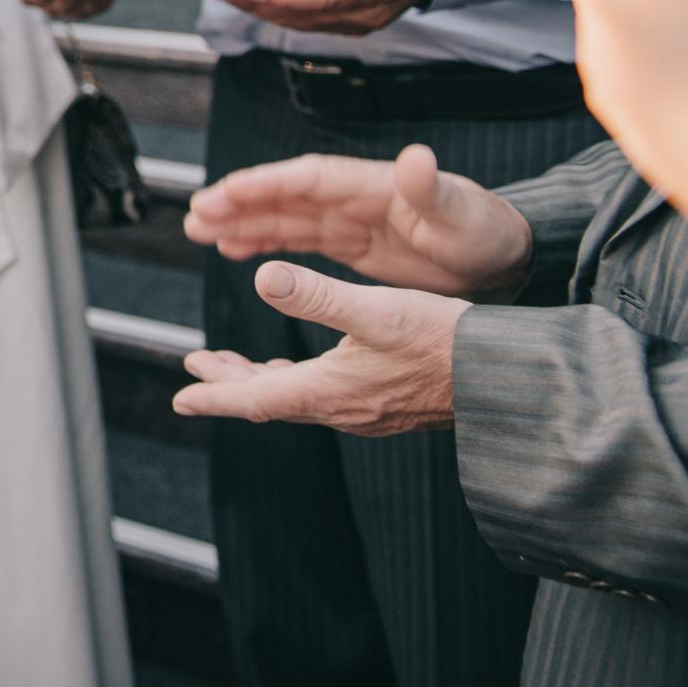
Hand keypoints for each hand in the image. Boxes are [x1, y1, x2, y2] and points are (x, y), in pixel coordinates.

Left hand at [172, 262, 465, 435]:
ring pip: (297, 397)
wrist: (507, 378)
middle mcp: (343, 408)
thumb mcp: (377, 309)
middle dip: (229, 383)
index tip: (180, 399)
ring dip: (261, 381)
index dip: (215, 397)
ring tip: (234, 367)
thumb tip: (263, 277)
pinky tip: (305, 368)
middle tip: (197, 367)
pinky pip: (325, 396)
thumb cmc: (446, 341)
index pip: (255, 398)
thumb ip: (316, 294)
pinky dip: (298, 380)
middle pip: (269, 399)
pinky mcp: (387, 404)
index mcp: (330, 390)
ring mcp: (366, 410)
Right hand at [183, 144, 532, 298]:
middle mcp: (350, 196)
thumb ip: (432, 188)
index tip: (228, 192)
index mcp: (371, 184)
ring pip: (280, 216)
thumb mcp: (462, 213)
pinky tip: (232, 248)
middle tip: (196, 214)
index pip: (307, 178)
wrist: (503, 255)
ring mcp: (346, 219)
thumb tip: (415, 157)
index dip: (266, 183)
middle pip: (282, 194)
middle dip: (238, 201)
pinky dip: (262, 241)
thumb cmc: (486, 230)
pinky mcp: (347, 242)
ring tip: (197, 229)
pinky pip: (294, 238)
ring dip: (239, 221)